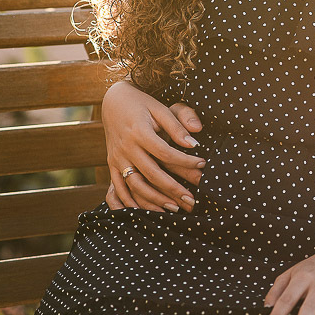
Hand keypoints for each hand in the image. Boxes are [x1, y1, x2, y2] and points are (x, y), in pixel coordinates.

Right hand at [102, 82, 205, 211]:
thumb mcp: (160, 108)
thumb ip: (176, 125)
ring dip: (154, 201)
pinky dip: (132, 203)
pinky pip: (119, 190)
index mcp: (139, 132)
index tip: (203, 164)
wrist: (112, 102)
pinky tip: (147, 212)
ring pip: (135, 186)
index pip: (165, 152)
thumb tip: (194, 141)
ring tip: (175, 209)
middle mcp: (126, 148)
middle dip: (173, 189)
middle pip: (152, 174)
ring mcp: (116, 159)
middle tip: (193, 200)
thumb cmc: (142, 104)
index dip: (185, 160)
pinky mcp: (111, 166)